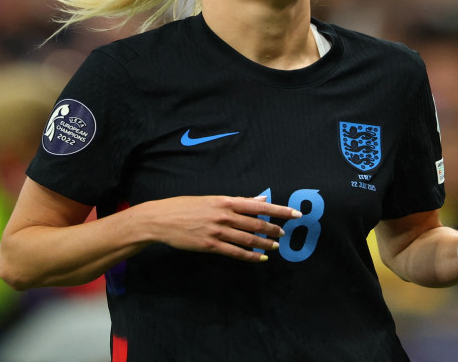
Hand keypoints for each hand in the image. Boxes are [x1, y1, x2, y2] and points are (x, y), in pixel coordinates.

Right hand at [142, 195, 301, 262]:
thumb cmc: (186, 207)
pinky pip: (236, 253)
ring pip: (249, 239)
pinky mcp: (211, 245)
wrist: (162, 219)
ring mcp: (218, 231)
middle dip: (274, 229)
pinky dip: (250, 256)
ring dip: (265, 243)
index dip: (279, 210)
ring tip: (276, 245)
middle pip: (257, 223)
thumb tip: (260, 199)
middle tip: (285, 234)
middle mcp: (225, 215)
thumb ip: (237, 201)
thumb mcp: (212, 200)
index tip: (295, 214)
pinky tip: (260, 258)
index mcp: (226, 201)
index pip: (259, 205)